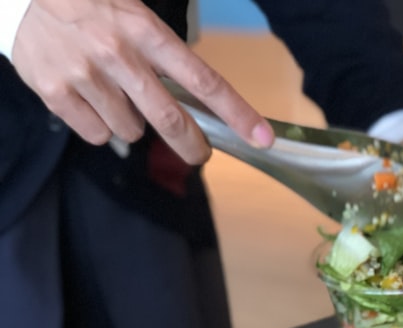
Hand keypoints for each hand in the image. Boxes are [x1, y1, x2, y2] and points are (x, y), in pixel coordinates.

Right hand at [11, 0, 273, 163]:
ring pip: (131, 130)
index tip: (262, 137)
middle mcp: (118, 54)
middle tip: (199, 153)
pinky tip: (90, 100)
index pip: (204, 80)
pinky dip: (99, 127)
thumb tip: (196, 96)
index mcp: (145, 31)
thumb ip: (163, 51)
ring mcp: (85, 75)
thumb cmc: (87, 3)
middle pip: (171, 119)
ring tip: (115, 95)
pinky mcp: (54, 91)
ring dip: (133, 124)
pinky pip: (96, 134)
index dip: (237, 113)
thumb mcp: (133, 11)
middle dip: (192, 145)